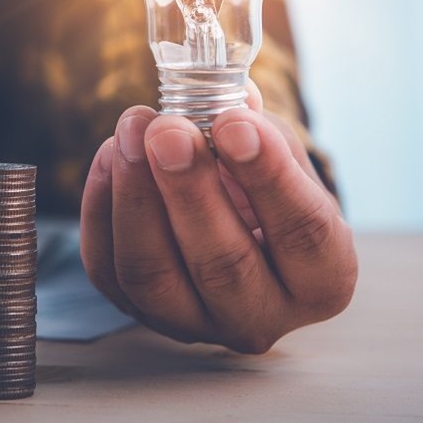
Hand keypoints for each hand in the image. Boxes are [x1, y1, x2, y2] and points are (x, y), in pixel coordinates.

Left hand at [80, 85, 356, 352]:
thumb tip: (225, 98)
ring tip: (131, 131)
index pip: (303, 234)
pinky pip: (107, 268)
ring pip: (153, 274)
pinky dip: (102, 206)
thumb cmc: (263, 183)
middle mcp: (263, 315)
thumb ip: (256, 129)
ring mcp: (196, 323)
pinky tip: (111, 155)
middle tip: (168, 130)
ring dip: (135, 196)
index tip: (234, 123)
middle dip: (189, 189)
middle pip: (222, 264)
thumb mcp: (279, 154)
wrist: (231, 222)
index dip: (268, 177)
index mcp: (321, 277)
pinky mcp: (139, 312)